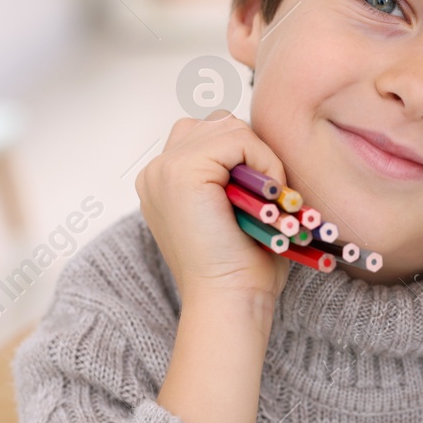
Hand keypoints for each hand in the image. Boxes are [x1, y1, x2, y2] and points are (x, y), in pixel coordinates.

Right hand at [136, 112, 290, 309]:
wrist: (229, 298)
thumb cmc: (241, 266)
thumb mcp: (232, 210)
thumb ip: (233, 172)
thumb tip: (258, 145)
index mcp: (163, 181)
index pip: (209, 135)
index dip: (244, 157)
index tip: (259, 196)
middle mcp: (156, 171)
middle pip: (216, 123)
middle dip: (250, 151)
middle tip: (267, 195)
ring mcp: (163, 168)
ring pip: (228, 126)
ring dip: (259, 157)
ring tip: (266, 198)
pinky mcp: (181, 171)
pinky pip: (238, 138)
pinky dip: (263, 161)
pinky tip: (265, 196)